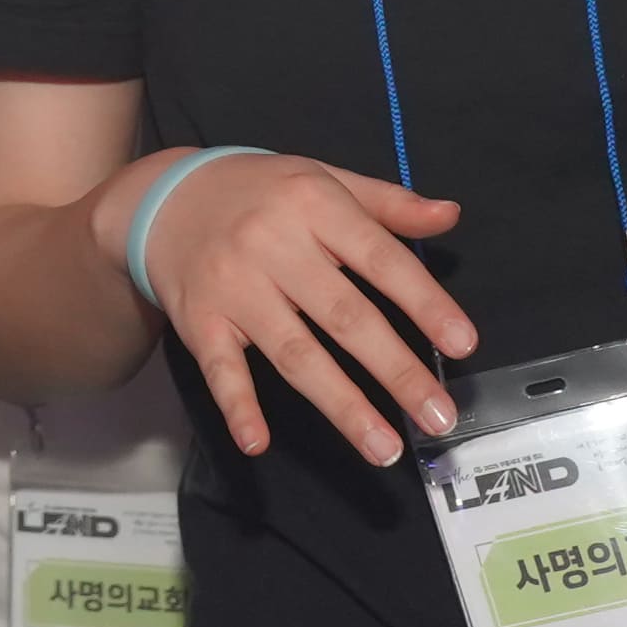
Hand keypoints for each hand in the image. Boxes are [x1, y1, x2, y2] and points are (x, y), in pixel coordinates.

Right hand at [126, 150, 476, 464]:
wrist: (165, 197)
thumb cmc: (259, 193)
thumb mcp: (322, 179)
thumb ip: (387, 203)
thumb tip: (450, 215)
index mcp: (313, 204)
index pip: (379, 258)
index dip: (424, 302)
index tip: (462, 344)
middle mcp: (273, 245)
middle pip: (344, 316)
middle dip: (395, 371)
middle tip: (437, 416)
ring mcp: (233, 286)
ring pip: (294, 353)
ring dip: (341, 404)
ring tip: (383, 447)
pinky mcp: (199, 319)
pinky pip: (220, 367)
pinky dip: (237, 405)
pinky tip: (257, 442)